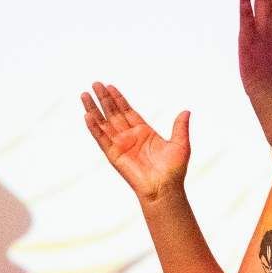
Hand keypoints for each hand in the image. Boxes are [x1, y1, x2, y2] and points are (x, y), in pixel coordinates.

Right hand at [82, 82, 190, 203]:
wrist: (165, 189)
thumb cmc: (174, 171)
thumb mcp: (181, 144)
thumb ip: (180, 127)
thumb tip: (186, 112)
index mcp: (144, 132)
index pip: (128, 111)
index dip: (119, 99)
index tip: (110, 86)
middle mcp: (130, 137)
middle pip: (113, 113)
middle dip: (104, 99)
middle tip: (95, 84)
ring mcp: (121, 145)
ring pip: (104, 123)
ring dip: (94, 109)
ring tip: (85, 95)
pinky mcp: (114, 155)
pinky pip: (102, 138)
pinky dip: (94, 127)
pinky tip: (87, 115)